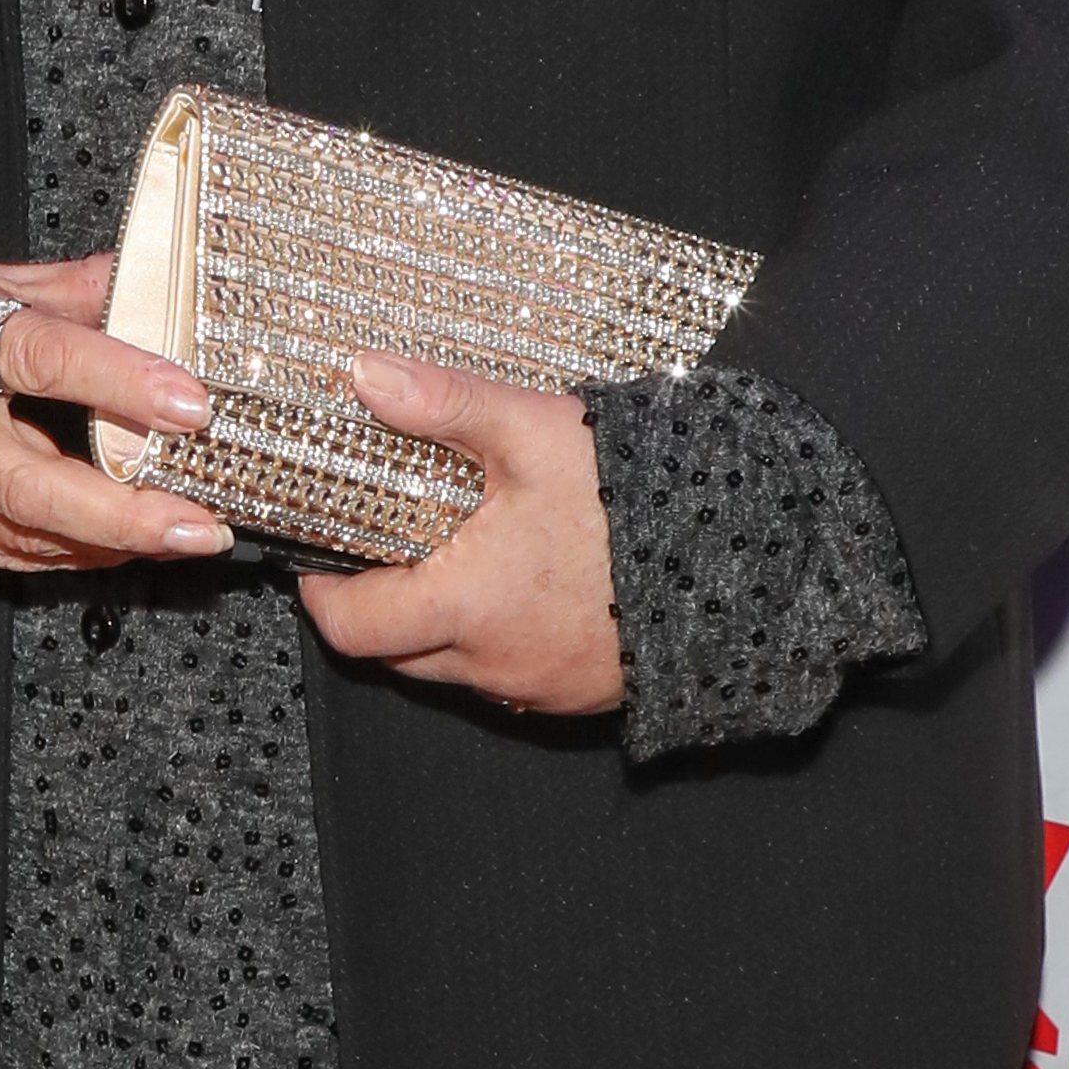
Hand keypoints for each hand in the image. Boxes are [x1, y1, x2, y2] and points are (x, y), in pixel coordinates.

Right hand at [0, 247, 236, 574]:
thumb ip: (69, 290)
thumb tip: (151, 282)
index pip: (42, 357)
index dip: (120, 380)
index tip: (189, 403)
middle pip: (29, 484)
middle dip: (123, 515)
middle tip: (199, 525)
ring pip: (20, 532)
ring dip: (108, 543)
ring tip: (179, 536)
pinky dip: (65, 556)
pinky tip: (115, 548)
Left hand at [295, 353, 624, 716]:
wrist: (748, 558)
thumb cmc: (640, 500)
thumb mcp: (532, 431)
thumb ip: (443, 402)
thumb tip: (363, 376)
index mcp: (466, 606)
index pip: (352, 627)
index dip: (323, 592)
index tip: (321, 553)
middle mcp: (495, 663)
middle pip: (397, 654)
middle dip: (379, 605)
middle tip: (387, 543)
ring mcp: (541, 686)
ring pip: (455, 667)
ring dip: (440, 623)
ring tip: (460, 554)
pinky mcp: (583, 692)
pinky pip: (512, 676)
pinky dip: (497, 638)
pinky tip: (522, 583)